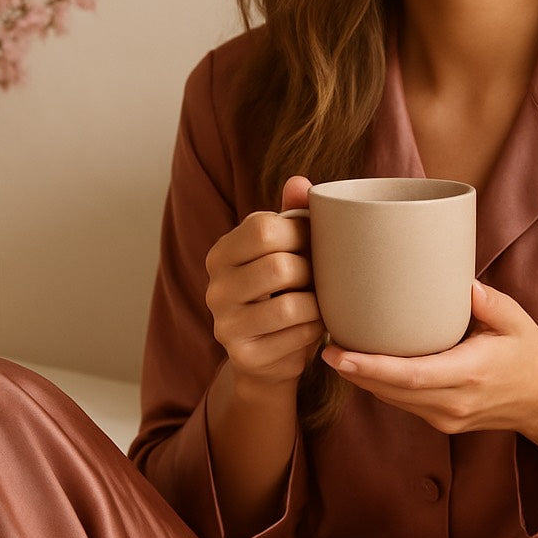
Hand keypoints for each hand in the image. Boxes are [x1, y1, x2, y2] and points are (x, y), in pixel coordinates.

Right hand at [204, 175, 324, 393]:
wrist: (269, 356)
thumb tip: (299, 181)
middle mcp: (215, 288)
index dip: (302, 232)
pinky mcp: (245, 356)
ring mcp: (225, 325)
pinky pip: (296, 336)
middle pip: (279, 267)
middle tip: (321, 276)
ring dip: (317, 303)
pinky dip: (316, 329)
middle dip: (312, 270)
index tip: (317, 241)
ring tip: (320, 300)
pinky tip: (314, 326)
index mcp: (222, 253)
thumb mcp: (284, 250)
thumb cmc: (283, 291)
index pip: (263, 228)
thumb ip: (292, 214)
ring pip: (290, 305)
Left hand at [321, 281, 537, 460]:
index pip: (411, 375)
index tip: (339, 353)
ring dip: (364, 379)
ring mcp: (448, 416)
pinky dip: (382, 386)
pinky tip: (364, 366)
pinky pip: (404, 404)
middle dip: (355, 371)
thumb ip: (487, 301)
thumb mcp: (515, 319)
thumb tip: (458, 280)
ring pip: (393, 400)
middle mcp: (455, 401)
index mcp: (470, 373)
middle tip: (325, 345)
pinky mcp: (443, 421)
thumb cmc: (530, 352)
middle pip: (392, 391)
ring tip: (337, 351)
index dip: (370, 367)